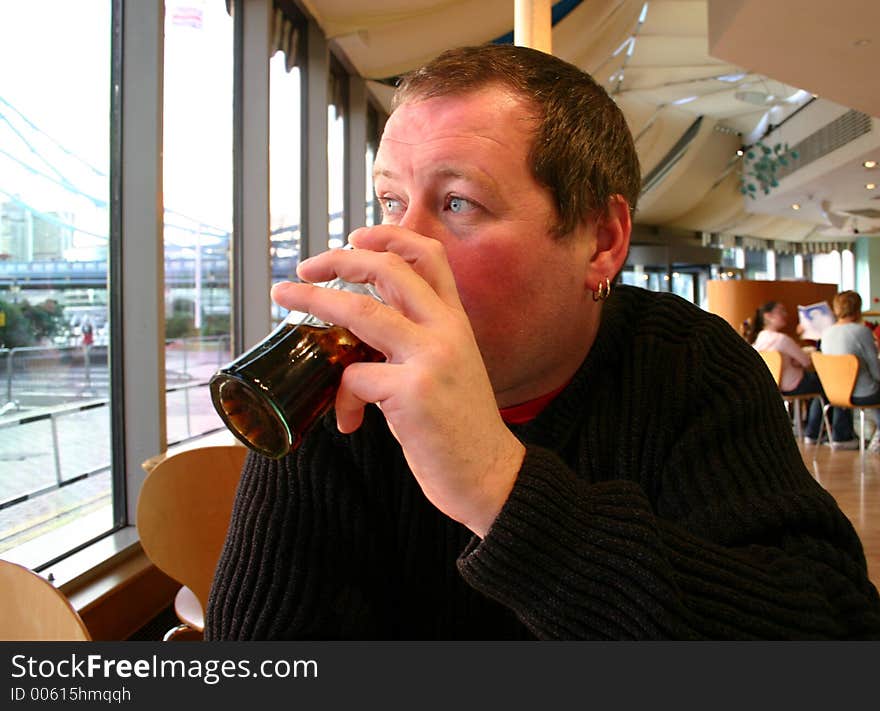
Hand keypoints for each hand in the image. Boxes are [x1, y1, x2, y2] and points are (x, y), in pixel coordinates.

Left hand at [270, 226, 525, 536]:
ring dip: (314, 300)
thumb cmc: (461, 428)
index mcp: (456, 321)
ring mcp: (431, 358)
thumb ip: (416, 343)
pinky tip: (350, 422)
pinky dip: (341, 399)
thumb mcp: (449, 369)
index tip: (356, 237)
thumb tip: (357, 339)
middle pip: (388, 269)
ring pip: (361, 311)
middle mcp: (447, 330)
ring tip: (284, 298)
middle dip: (339, 259)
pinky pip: (354, 378)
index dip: (390, 236)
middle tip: (305, 267)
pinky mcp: (413, 391)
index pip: (429, 256)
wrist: (491, 476)